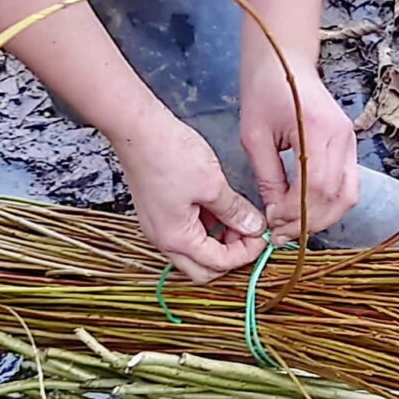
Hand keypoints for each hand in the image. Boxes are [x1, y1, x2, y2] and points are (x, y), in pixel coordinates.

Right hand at [110, 107, 267, 282]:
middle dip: (230, 256)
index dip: (246, 253)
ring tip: (239, 218)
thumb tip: (254, 228)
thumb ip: (236, 212)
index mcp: (176, 239)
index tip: (261, 236)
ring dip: (219, 242)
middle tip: (250, 235)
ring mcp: (159, 228)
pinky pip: (187, 233)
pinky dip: (207, 228)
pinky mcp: (160, 214)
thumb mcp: (213, 186)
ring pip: (195, 252)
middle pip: (203, 269)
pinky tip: (222, 210)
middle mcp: (163, 240)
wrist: (137, 129)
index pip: (218, 264)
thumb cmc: (170, 154)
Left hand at [240, 58, 358, 244]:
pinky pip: (348, 186)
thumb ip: (267, 177)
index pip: (315, 185)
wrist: (286, 61)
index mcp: (316, 128)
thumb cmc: (264, 91)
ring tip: (294, 228)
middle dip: (308, 221)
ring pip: (348, 196)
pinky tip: (307, 213)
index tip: (273, 222)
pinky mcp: (350, 146)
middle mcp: (342, 136)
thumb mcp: (254, 136)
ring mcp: (350, 141)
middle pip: (336, 196)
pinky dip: (329, 206)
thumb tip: (275, 214)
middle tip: (282, 234)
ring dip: (323, 219)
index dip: (295, 211)